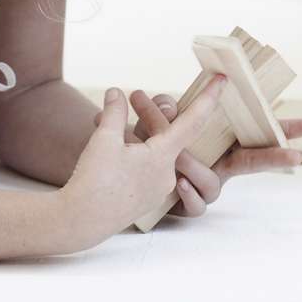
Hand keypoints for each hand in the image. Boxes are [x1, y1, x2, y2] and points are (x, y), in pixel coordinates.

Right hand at [61, 77, 225, 244]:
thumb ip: (115, 112)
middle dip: (151, 114)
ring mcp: (157, 190)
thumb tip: (116, 92)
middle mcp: (167, 174)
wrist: (78, 222)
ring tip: (109, 133)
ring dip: (139, 138)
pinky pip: (148, 170)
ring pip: (156, 153)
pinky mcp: (146, 201)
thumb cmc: (92, 180)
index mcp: (163, 157)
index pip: (193, 121)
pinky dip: (135, 157)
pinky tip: (112, 158)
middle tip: (134, 97)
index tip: (223, 79)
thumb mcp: (103, 138)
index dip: (208, 98)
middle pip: (168, 134)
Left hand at [121, 90, 301, 217]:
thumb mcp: (159, 120)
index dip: (284, 130)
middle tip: (297, 157)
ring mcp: (208, 187)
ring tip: (176, 157)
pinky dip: (187, 193)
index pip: (256, 133)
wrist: (128, 178)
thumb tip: (169, 106)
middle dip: (277, 157)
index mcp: (221, 143)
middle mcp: (222, 165)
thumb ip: (164, 110)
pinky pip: (197, 204)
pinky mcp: (190, 206)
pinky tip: (178, 183)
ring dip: (194, 165)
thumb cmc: (152, 145)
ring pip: (213, 181)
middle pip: (255, 161)